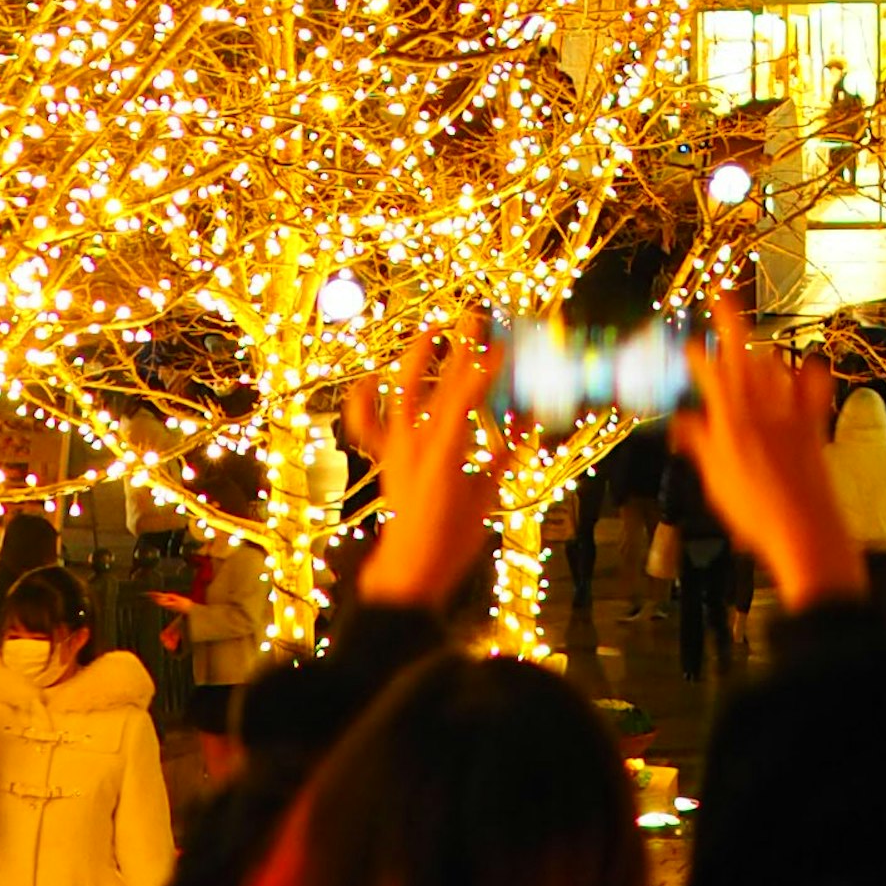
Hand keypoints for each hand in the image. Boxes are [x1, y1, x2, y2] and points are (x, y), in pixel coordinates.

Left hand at [352, 327, 495, 620]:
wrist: (409, 568)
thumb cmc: (449, 540)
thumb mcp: (485, 498)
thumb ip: (499, 461)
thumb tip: (520, 433)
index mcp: (445, 450)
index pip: (468, 396)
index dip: (487, 368)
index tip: (504, 344)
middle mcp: (418, 442)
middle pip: (441, 383)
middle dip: (460, 349)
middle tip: (474, 317)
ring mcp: (398, 447)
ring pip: (403, 392)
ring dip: (417, 359)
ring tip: (430, 330)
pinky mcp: (387, 458)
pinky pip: (368, 425)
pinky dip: (366, 401)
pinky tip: (371, 379)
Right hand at [675, 323, 863, 616]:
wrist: (804, 530)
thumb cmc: (755, 512)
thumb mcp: (716, 480)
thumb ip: (700, 446)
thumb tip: (682, 424)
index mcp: (730, 421)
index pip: (709, 374)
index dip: (698, 352)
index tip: (690, 339)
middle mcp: (760, 410)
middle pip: (742, 355)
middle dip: (730, 321)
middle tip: (722, 294)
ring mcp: (789, 416)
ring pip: (773, 368)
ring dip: (760, 352)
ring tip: (752, 345)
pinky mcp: (813, 427)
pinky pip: (814, 392)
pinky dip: (810, 376)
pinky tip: (811, 362)